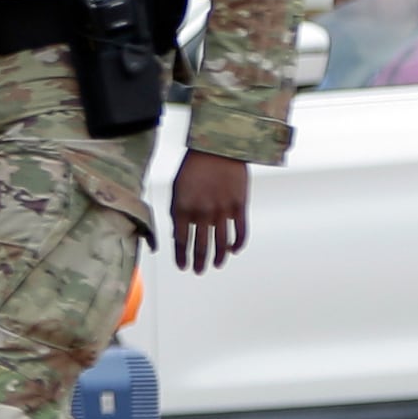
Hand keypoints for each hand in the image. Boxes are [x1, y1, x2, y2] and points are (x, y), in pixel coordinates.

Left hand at [170, 151, 248, 272]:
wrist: (218, 147)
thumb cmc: (194, 166)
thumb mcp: (177, 188)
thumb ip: (177, 212)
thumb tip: (177, 234)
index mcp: (183, 208)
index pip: (181, 241)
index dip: (182, 256)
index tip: (183, 266)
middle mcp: (202, 213)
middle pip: (201, 246)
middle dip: (199, 262)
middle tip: (199, 270)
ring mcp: (222, 211)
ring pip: (221, 244)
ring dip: (218, 257)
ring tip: (216, 265)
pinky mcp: (239, 206)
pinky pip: (240, 232)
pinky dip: (238, 244)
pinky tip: (234, 250)